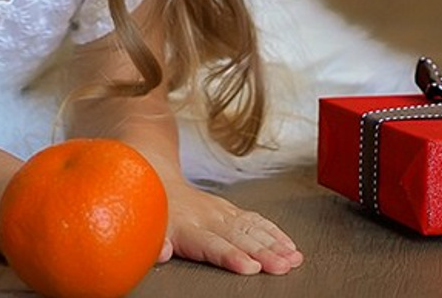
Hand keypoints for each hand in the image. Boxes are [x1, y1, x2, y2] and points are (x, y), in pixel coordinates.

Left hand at [161, 180, 302, 275]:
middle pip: (239, 238)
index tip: (249, 266)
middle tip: (282, 266)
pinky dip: (274, 232)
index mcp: (186, 227)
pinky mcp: (230, 209)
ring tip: (293, 258)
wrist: (155, 176)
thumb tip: (160, 252)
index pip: (212, 245)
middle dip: (263, 253)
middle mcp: (207, 217)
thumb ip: (155, 243)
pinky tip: (289, 246)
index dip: (231, 256)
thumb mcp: (149, 228)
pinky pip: (255, 220)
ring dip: (274, 243)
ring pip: (252, 228)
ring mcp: (220, 212)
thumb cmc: (154, 211)